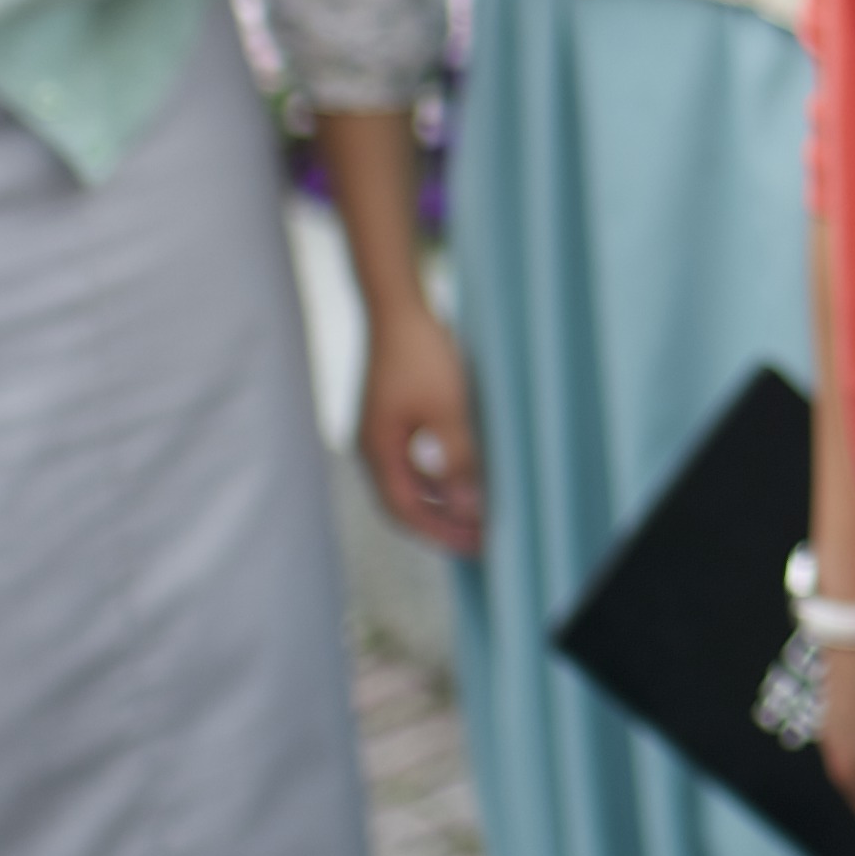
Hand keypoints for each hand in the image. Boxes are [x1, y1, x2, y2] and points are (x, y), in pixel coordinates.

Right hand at [357, 304, 486, 554]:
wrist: (399, 309)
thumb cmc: (421, 355)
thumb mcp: (448, 409)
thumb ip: (457, 460)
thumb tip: (469, 509)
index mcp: (377, 451)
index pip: (405, 511)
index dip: (441, 533)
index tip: (477, 546)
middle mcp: (372, 448)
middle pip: (403, 502)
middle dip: (442, 524)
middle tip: (482, 539)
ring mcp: (380, 433)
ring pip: (410, 483)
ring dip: (442, 501)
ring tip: (480, 515)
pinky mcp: (393, 419)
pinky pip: (414, 462)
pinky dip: (438, 477)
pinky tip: (466, 478)